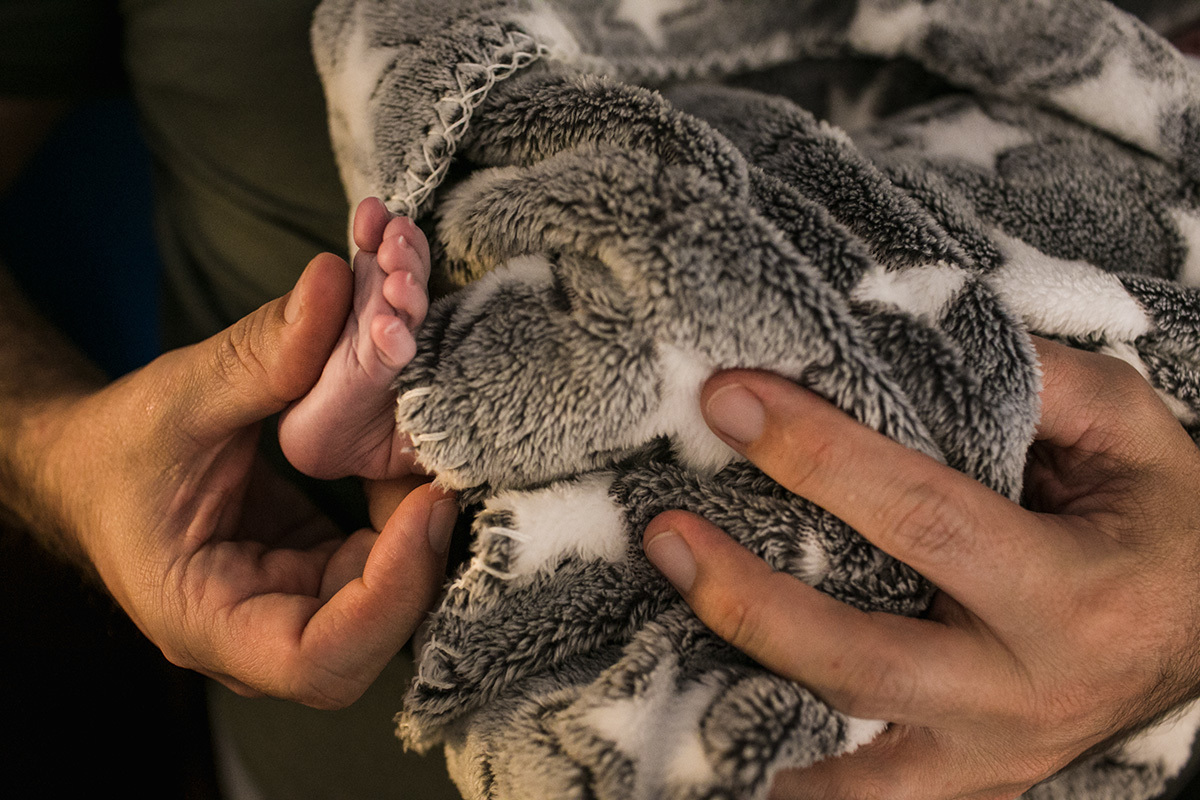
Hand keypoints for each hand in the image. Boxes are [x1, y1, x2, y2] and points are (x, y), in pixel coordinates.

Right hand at [20, 253, 455, 707]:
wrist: (93, 467)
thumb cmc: (119, 447)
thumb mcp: (181, 396)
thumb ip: (260, 353)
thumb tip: (336, 281)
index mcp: (205, 621)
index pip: (319, 660)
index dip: (390, 597)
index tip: (429, 507)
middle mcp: (254, 636)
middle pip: (369, 640)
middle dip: (420, 562)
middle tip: (447, 474)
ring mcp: (291, 610)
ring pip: (386, 605)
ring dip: (420, 537)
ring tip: (431, 457)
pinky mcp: (315, 578)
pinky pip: (379, 567)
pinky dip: (404, 519)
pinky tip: (410, 463)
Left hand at [642, 338, 1199, 798]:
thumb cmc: (1158, 521)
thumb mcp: (1127, 433)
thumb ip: (1035, 382)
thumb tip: (900, 337)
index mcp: (1072, 592)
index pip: (921, 517)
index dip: (816, 455)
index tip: (731, 401)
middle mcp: (1027, 691)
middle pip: (861, 659)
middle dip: (750, 597)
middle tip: (666, 532)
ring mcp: (992, 755)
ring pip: (849, 760)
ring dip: (749, 695)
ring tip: (668, 634)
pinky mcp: (967, 783)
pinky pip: (865, 798)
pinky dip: (791, 778)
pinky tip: (718, 734)